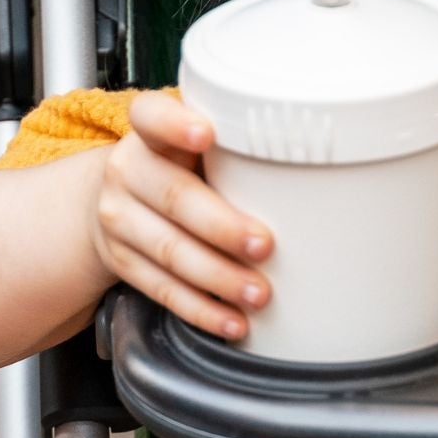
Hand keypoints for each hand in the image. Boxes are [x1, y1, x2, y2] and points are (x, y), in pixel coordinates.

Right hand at [89, 92, 274, 338]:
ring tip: (258, 293)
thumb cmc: (179, 165)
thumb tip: (319, 172)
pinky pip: (161, 289)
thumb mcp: (197, 142)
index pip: (153, 116)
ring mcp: (119, 217)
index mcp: (149, 131)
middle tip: (265, 245)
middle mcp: (128, 170)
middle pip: (174, 197)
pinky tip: (231, 320)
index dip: (177, 124)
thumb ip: (235, 147)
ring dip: (218, 277)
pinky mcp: (121, 260)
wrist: (118, 197)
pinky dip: (201, 309)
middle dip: (222, 226)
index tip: (207, 134)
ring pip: (168, 250)